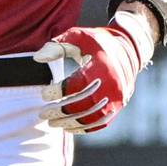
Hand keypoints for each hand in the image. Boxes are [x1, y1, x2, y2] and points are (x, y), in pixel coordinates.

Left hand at [34, 8, 154, 133]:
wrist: (129, 48)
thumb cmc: (98, 42)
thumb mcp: (78, 37)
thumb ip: (58, 47)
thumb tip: (37, 58)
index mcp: (101, 66)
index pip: (74, 86)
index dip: (56, 92)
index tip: (43, 93)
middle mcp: (112, 84)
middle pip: (81, 105)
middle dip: (59, 112)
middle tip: (42, 114)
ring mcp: (117, 97)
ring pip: (90, 118)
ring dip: (69, 123)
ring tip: (52, 123)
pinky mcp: (119, 105)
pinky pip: (100, 123)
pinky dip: (84, 129)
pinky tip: (68, 128)